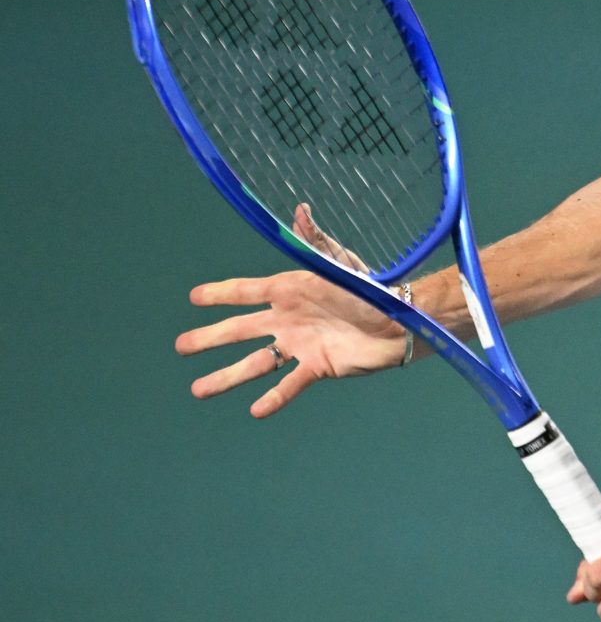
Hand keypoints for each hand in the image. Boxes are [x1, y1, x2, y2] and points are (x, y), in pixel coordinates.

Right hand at [174, 204, 409, 417]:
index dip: (221, 294)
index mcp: (289, 291)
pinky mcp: (317, 366)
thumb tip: (300, 210)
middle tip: (181, 347)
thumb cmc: (371, 288)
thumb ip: (316, 241)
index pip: (246, 292)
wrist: (399, 321)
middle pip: (240, 331)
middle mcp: (288, 320)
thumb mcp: (341, 263)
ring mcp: (299, 345)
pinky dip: (274, 398)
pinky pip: (290, 384)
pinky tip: (255, 410)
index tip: (194, 297)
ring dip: (228, 376)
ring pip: (256, 363)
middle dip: (209, 338)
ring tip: (199, 390)